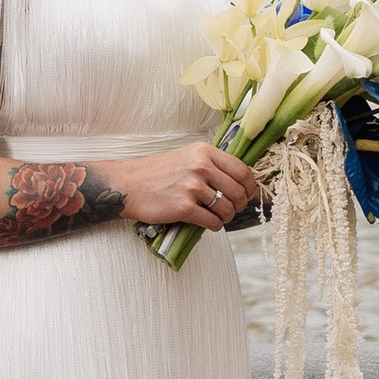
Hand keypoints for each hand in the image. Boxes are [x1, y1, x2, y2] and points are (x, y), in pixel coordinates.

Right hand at [123, 139, 260, 234]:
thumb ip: (212, 165)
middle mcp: (201, 166)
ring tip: (217, 216)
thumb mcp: (187, 156)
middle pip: (239, 192)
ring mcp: (193, 187)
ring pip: (227, 209)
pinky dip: (215, 226)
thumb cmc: (157, 173)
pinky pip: (213, 222)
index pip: (242, 171)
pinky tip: (207, 223)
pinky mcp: (184, 207)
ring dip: (226, 217)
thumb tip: (241, 182)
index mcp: (204, 152)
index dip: (250, 187)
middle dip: (239, 205)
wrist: (128, 184)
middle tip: (232, 209)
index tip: (247, 195)